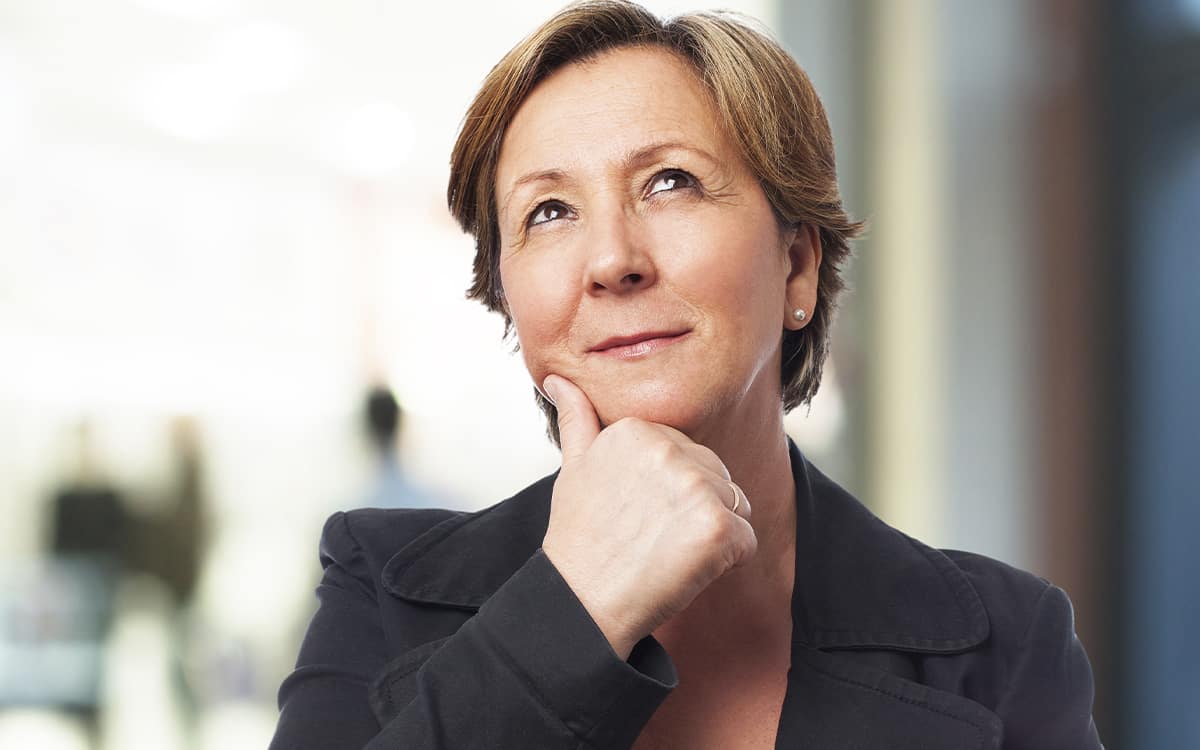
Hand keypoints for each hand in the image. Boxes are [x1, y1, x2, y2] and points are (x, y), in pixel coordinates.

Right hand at [539, 374, 757, 660]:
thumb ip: (577, 418)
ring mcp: (695, 486)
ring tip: (664, 552)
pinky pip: (747, 541)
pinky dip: (725, 563)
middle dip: (694, 511)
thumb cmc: (579, 538)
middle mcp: (669, 449)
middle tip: (648, 537)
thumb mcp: (574, 468)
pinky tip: (683, 570)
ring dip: (710, 536)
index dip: (668, 493)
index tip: (633, 514)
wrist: (581, 602)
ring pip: (735, 506)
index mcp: (638, 428)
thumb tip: (559, 378)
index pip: (688, 454)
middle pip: (716, 477)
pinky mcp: (718, 526)